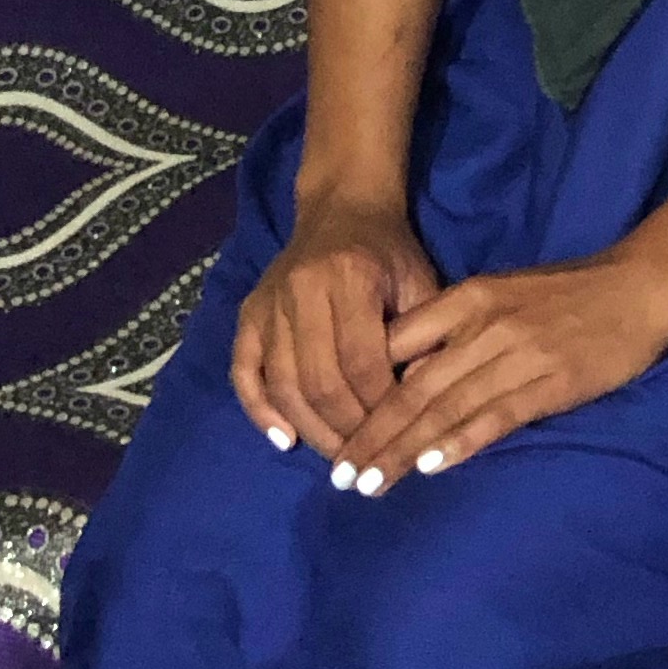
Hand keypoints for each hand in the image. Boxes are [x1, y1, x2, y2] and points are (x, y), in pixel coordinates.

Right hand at [231, 193, 441, 458]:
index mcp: (350, 277)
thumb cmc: (390, 252)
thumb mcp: (421, 283)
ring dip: (309, 428)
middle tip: (366, 460)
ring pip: (282, 382)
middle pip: (319, 380)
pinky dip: (260, 409)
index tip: (398, 437)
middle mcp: (301, 290)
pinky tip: (284, 438)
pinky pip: (245, 369)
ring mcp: (269, 302)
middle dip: (345, 429)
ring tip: (336, 459)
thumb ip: (422, 340)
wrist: (343, 208)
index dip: (379, 407)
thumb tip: (420, 406)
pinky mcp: (249, 312)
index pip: (362, 362)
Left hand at [336, 250, 667, 494]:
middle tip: (339, 476)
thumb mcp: (500, 294)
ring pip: (445, 409)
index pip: (395, 348)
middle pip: (411, 389)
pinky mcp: (550, 383)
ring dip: (403, 451)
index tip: (333, 431)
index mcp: (466, 300)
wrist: (640, 286)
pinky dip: (460, 442)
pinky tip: (432, 467)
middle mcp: (482, 327)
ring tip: (371, 484)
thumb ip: (453, 328)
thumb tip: (404, 374)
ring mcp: (516, 355)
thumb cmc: (568, 293)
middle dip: (371, 437)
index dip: (360, 394)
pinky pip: (496, 417)